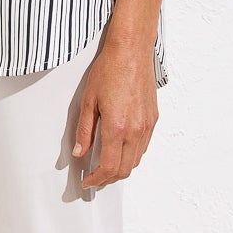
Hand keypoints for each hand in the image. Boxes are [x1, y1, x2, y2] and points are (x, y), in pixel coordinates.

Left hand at [71, 31, 157, 187]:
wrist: (131, 52)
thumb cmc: (109, 70)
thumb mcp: (88, 101)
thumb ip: (84, 131)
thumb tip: (80, 152)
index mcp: (116, 127)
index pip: (108, 167)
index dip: (96, 179)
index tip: (88, 181)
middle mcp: (135, 130)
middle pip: (124, 170)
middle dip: (108, 179)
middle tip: (95, 177)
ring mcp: (146, 126)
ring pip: (135, 160)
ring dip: (120, 168)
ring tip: (105, 165)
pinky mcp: (153, 119)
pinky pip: (144, 146)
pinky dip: (131, 155)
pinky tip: (120, 148)